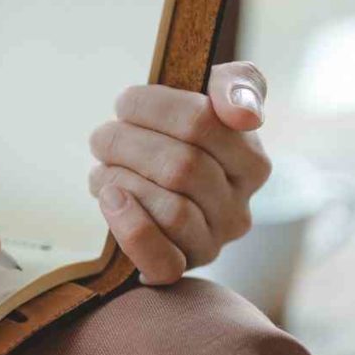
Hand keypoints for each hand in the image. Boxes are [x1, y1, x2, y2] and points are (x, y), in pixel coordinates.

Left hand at [88, 61, 271, 284]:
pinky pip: (163, 263)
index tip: (125, 103)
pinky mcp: (178, 268)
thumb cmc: (179, 131)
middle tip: (103, 137)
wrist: (146, 181)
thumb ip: (237, 85)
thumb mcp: (212, 94)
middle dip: (127, 143)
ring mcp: (210, 244)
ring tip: (103, 168)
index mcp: (252, 163)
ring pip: (171, 211)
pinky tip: (109, 200)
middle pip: (181, 167)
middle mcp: (238, 209)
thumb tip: (243, 112)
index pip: (203, 122)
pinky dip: (132, 231)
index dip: (152, 106)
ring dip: (120, 180)